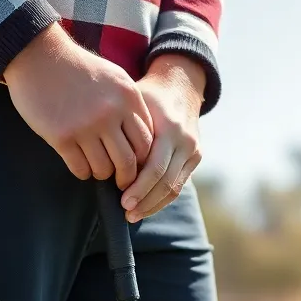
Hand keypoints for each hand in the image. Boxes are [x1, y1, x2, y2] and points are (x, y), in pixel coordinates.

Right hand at [4, 24, 153, 187]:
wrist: (38, 54)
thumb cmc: (78, 67)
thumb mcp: (114, 77)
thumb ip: (131, 104)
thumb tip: (144, 140)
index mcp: (127, 98)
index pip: (146, 142)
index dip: (143, 159)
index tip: (136, 164)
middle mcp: (110, 114)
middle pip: (129, 161)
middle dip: (127, 177)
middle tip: (123, 182)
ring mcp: (85, 127)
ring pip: (104, 168)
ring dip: (103, 174)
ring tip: (99, 170)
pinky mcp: (62, 137)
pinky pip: (80, 168)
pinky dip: (83, 172)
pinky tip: (81, 166)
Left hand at [120, 55, 206, 221]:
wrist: (180, 86)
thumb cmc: (148, 95)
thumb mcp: (134, 104)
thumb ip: (125, 131)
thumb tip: (104, 162)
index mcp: (169, 128)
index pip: (155, 168)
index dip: (139, 188)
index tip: (122, 200)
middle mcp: (185, 141)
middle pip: (166, 182)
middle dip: (145, 201)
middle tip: (126, 212)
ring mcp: (193, 151)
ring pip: (175, 188)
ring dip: (154, 205)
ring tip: (133, 215)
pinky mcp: (196, 158)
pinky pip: (179, 184)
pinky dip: (163, 199)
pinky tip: (147, 206)